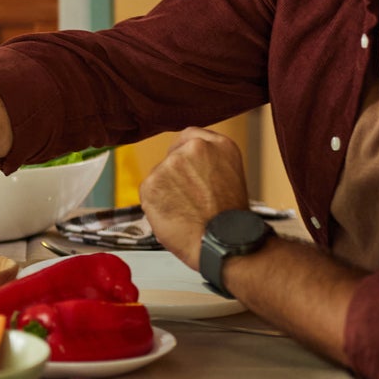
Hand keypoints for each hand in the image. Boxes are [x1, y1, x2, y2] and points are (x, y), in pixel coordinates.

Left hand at [138, 128, 250, 271]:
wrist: (223, 242)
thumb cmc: (229, 219)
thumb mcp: (230, 176)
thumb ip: (207, 162)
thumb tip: (186, 162)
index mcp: (219, 145)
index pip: (189, 136)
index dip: (184, 153)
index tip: (185, 166)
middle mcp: (195, 149)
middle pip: (172, 156)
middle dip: (175, 175)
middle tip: (189, 198)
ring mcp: (171, 164)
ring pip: (159, 174)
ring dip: (165, 190)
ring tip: (185, 210)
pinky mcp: (152, 182)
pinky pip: (148, 191)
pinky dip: (155, 204)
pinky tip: (173, 215)